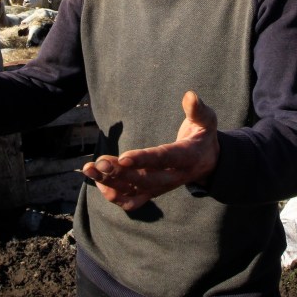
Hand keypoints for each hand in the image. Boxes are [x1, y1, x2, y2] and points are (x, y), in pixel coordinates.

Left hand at [81, 90, 218, 210]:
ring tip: (89, 168)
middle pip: (144, 180)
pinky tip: (99, 179)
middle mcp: (172, 177)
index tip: (123, 157)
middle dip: (119, 173)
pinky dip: (112, 194)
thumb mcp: (206, 121)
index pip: (163, 159)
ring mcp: (160, 188)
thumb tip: (189, 95)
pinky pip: (129, 201)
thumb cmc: (202, 135)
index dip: (143, 159)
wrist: (207, 163)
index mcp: (186, 158)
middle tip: (99, 161)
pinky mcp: (151, 193)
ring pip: (132, 192)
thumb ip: (198, 110)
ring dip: (109, 183)